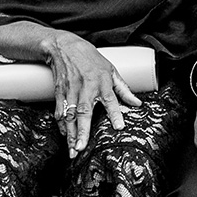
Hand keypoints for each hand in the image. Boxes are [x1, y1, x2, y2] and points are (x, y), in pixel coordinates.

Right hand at [40, 29, 141, 156]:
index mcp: (102, 82)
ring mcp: (71, 91)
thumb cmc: (91, 59)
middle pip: (85, 111)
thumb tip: (137, 103)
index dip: (116, 113)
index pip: (111, 99)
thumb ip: (123, 89)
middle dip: (83, 130)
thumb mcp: (111, 70)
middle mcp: (86, 87)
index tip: (119, 127)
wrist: (64, 46)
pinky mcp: (59, 92)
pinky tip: (65, 136)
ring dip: (71, 133)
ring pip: (70, 115)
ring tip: (72, 150)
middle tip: (81, 147)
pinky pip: (60, 111)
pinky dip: (62, 124)